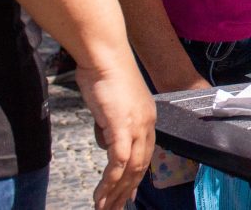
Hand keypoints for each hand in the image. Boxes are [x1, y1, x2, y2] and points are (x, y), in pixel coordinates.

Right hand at [75, 62, 156, 209]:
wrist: (105, 57)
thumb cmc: (105, 75)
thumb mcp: (112, 105)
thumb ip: (113, 124)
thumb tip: (107, 141)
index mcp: (148, 119)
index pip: (145, 155)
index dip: (137, 177)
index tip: (128, 195)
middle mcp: (147, 124)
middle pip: (140, 166)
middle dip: (127, 191)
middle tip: (115, 209)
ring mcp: (137, 125)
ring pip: (130, 168)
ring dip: (116, 192)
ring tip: (104, 208)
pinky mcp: (122, 126)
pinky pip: (118, 161)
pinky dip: (110, 181)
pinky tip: (102, 194)